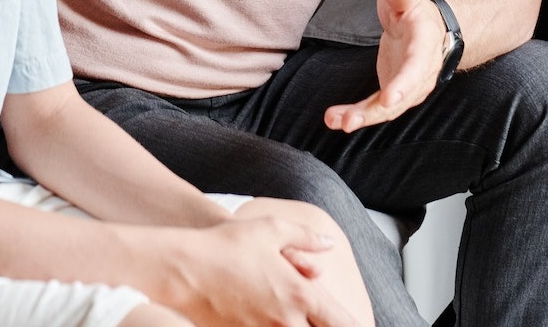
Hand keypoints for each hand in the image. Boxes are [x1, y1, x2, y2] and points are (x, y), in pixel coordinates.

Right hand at [174, 214, 369, 326]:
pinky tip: (270, 321)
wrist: (182, 269)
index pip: (342, 323)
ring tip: (294, 320)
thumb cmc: (226, 245)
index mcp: (300, 295)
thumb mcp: (270, 229)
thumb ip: (305, 238)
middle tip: (325, 321)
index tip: (364, 326)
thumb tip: (328, 244)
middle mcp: (286, 322)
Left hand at [323, 0, 446, 132]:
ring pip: (386, 109)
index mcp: (424, 47)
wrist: (431, 30)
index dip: (403, 85)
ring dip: (361, 118)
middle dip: (376, 112)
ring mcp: (407, 88)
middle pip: (400, 98)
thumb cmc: (415, 11)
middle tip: (351, 122)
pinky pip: (375, 108)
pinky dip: (356, 115)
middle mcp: (420, 74)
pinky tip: (335, 119)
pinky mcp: (392, 93)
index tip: (389, 99)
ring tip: (336, 121)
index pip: (416, 68)